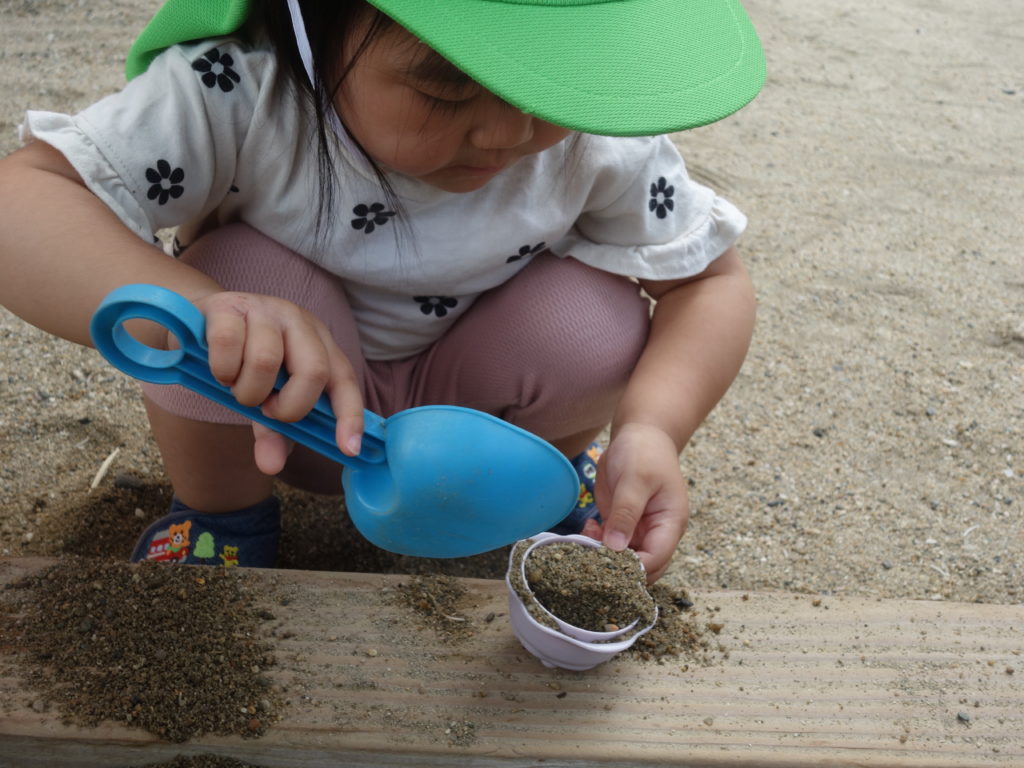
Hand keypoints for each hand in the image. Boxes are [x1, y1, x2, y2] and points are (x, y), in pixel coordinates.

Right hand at [192, 291, 363, 473]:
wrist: (197, 322)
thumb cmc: (243, 363)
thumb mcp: (265, 398)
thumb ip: (273, 432)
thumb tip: (270, 466)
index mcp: (318, 343)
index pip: (344, 380)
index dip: (350, 416)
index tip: (349, 449)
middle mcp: (298, 322)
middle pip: (314, 371)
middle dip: (291, 407)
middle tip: (268, 410)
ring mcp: (265, 310)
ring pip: (267, 360)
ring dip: (248, 390)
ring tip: (238, 388)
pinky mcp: (227, 306)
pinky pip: (229, 344)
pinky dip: (222, 370)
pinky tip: (219, 371)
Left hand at [581, 423, 688, 582]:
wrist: (640, 436)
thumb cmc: (644, 454)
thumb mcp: (635, 480)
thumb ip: (626, 513)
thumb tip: (616, 547)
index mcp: (670, 523)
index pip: (656, 559)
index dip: (633, 568)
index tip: (607, 564)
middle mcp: (658, 532)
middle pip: (643, 568)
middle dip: (618, 567)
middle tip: (591, 555)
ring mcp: (640, 530)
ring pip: (624, 560)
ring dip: (604, 556)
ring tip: (587, 537)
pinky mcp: (623, 525)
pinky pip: (611, 546)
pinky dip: (598, 543)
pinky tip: (589, 528)